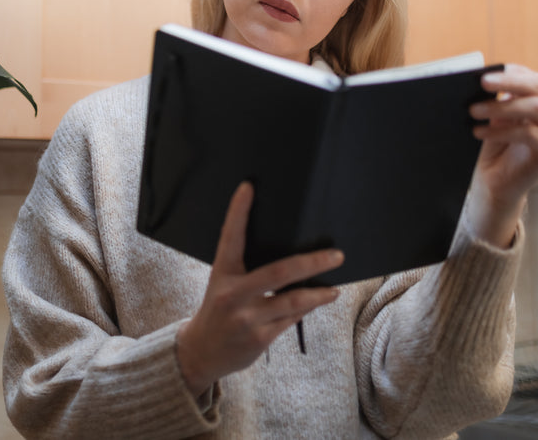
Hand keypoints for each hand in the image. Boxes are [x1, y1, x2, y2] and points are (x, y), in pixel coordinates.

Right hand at [176, 182, 342, 397]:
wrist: (201, 351)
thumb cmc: (219, 309)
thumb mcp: (224, 285)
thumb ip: (247, 270)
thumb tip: (290, 254)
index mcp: (222, 273)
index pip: (230, 237)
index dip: (238, 211)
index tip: (248, 187)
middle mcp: (233, 293)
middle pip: (279, 272)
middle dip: (312, 262)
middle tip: (336, 255)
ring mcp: (246, 317)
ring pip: (292, 301)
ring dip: (318, 294)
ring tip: (333, 288)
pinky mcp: (259, 338)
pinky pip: (290, 320)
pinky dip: (306, 310)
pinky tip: (316, 303)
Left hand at [467, 64, 537, 245]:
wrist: (494, 180)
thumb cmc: (492, 145)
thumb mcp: (491, 116)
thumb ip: (494, 98)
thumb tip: (482, 79)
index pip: (532, 77)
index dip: (511, 72)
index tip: (487, 72)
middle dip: (509, 82)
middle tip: (483, 82)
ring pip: (537, 107)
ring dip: (502, 107)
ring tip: (474, 110)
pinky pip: (531, 133)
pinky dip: (502, 131)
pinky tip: (480, 132)